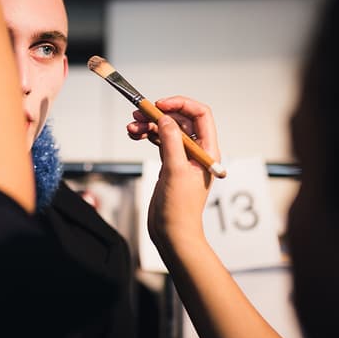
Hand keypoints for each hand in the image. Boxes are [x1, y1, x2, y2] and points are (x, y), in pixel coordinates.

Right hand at [127, 96, 219, 253]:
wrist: (172, 232)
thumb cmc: (180, 209)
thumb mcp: (175, 170)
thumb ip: (171, 141)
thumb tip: (166, 119)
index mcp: (207, 150)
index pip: (200, 115)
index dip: (181, 104)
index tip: (160, 105)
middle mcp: (196, 151)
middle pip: (180, 120)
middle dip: (159, 114)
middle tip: (139, 115)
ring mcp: (182, 157)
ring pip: (166, 130)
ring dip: (149, 125)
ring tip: (132, 127)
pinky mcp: (170, 164)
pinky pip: (159, 141)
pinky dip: (147, 135)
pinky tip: (134, 135)